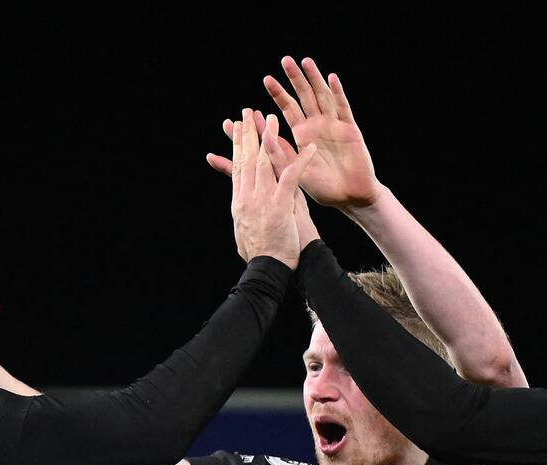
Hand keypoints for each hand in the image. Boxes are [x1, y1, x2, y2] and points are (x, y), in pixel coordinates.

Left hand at [206, 57, 378, 210]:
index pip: (288, 109)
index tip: (267, 79)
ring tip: (306, 62)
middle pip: (305, 96)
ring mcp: (334, 125)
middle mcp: (317, 126)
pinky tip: (331, 78)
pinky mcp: (350, 129)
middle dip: (295, 79)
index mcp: (303, 135)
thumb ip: (279, 153)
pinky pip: (343, 107)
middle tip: (285, 60)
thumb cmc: (323, 188)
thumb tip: (261, 136)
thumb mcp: (295, 171)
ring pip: (323, 96)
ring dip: (314, 79)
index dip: (278, 94)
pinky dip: (337, 93)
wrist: (349, 197)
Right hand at [228, 108, 316, 267]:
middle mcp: (247, 197)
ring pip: (264, 162)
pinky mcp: (280, 205)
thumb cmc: (261, 256)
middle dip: (247, 133)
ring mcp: (262, 200)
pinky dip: (301, 160)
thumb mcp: (245, 231)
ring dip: (269, 137)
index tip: (237, 129)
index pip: (236, 168)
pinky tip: (309, 146)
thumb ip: (247, 214)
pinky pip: (291, 177)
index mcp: (239, 203)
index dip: (236, 146)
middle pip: (246, 159)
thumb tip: (244, 206)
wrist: (268, 270)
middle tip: (247, 112)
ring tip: (272, 117)